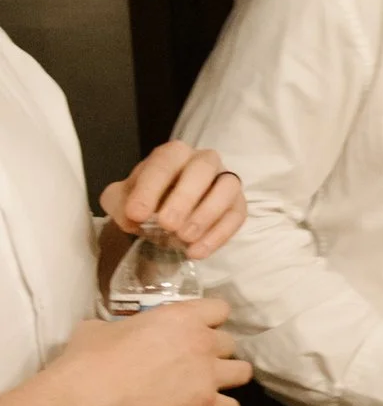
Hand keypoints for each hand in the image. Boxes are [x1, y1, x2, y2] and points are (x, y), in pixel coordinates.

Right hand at [46, 300, 246, 405]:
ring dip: (228, 377)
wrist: (86, 395)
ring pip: (243, 372)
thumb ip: (119, 327)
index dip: (209, 321)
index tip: (194, 330)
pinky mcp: (203, 403)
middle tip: (192, 363)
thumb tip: (110, 333)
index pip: (220, 309)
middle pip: (230, 343)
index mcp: (181, 317)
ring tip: (208, 385)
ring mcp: (206, 374)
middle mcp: (202, 342)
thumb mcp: (101, 327)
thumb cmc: (89, 357)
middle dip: (214, 352)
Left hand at [99, 142, 245, 257]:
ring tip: (184, 238)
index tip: (136, 215)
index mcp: (172, 154)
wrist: (164, 216)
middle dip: (184, 198)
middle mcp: (203, 160)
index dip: (150, 188)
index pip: (163, 164)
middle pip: (201, 170)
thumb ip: (120, 202)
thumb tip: (132, 217)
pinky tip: (197, 251)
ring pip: (227, 188)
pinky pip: (237, 215)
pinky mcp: (238, 204)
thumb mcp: (121, 199)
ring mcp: (226, 180)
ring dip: (206, 214)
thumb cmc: (146, 201)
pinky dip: (219, 234)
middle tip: (167, 225)